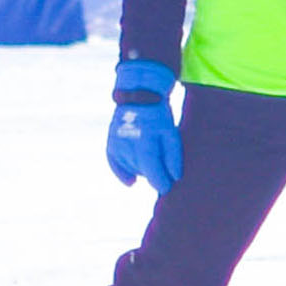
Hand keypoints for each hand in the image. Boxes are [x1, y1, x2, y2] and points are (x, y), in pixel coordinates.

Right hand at [106, 59, 180, 192]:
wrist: (138, 95)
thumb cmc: (159, 115)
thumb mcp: (171, 132)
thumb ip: (173, 156)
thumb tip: (174, 178)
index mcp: (145, 143)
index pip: (152, 172)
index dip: (161, 183)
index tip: (168, 190)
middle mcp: (128, 146)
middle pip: (142, 171)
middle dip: (154, 173)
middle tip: (164, 170)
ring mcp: (117, 145)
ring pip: (131, 168)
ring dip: (142, 169)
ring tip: (152, 159)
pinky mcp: (111, 143)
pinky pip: (115, 164)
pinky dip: (122, 173)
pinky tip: (131, 182)